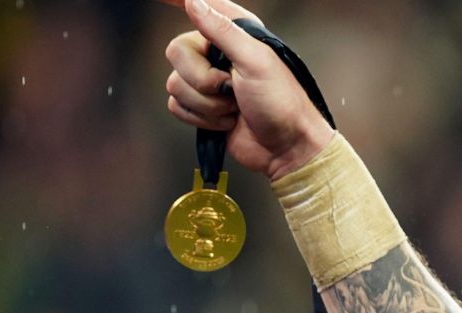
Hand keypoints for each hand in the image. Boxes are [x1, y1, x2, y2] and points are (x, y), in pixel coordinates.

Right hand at [163, 0, 334, 179]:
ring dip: (208, 104)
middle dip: (203, 80)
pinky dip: (203, 118)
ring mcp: (207, 80)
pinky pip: (176, 106)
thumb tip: (193, 2)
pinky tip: (228, 121)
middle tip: (232, 88)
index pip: (201, 6)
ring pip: (175, 83)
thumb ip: (223, 30)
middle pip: (176, 53)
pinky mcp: (201, 106)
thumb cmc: (281, 103)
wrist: (286, 149)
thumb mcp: (256, 61)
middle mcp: (217, 52)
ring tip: (236, 108)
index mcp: (235, 33)